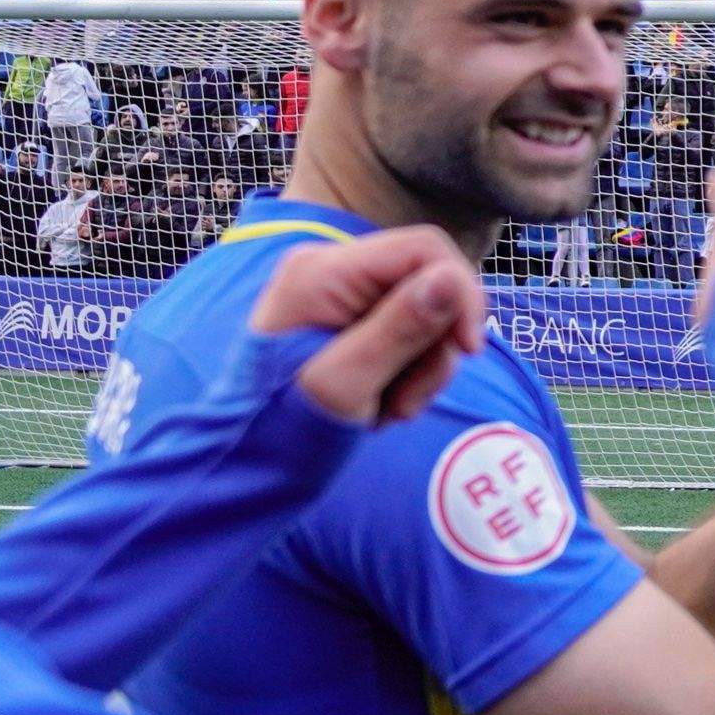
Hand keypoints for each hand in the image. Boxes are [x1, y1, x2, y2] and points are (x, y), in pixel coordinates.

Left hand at [252, 225, 487, 424]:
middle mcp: (332, 269)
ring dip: (424, 368)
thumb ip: (400, 328)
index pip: (423, 250)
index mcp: (323, 272)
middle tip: (408, 402)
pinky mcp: (350, 318)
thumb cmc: (284, 429)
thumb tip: (453, 278)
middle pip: (429, 283)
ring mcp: (340, 293)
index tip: (468, 351)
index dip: (460, 294)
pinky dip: (410, 372)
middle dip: (435, 345)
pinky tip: (382, 403)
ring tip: (388, 411)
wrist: (246, 464)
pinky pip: (408, 332)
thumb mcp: (346, 384)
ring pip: (426, 314)